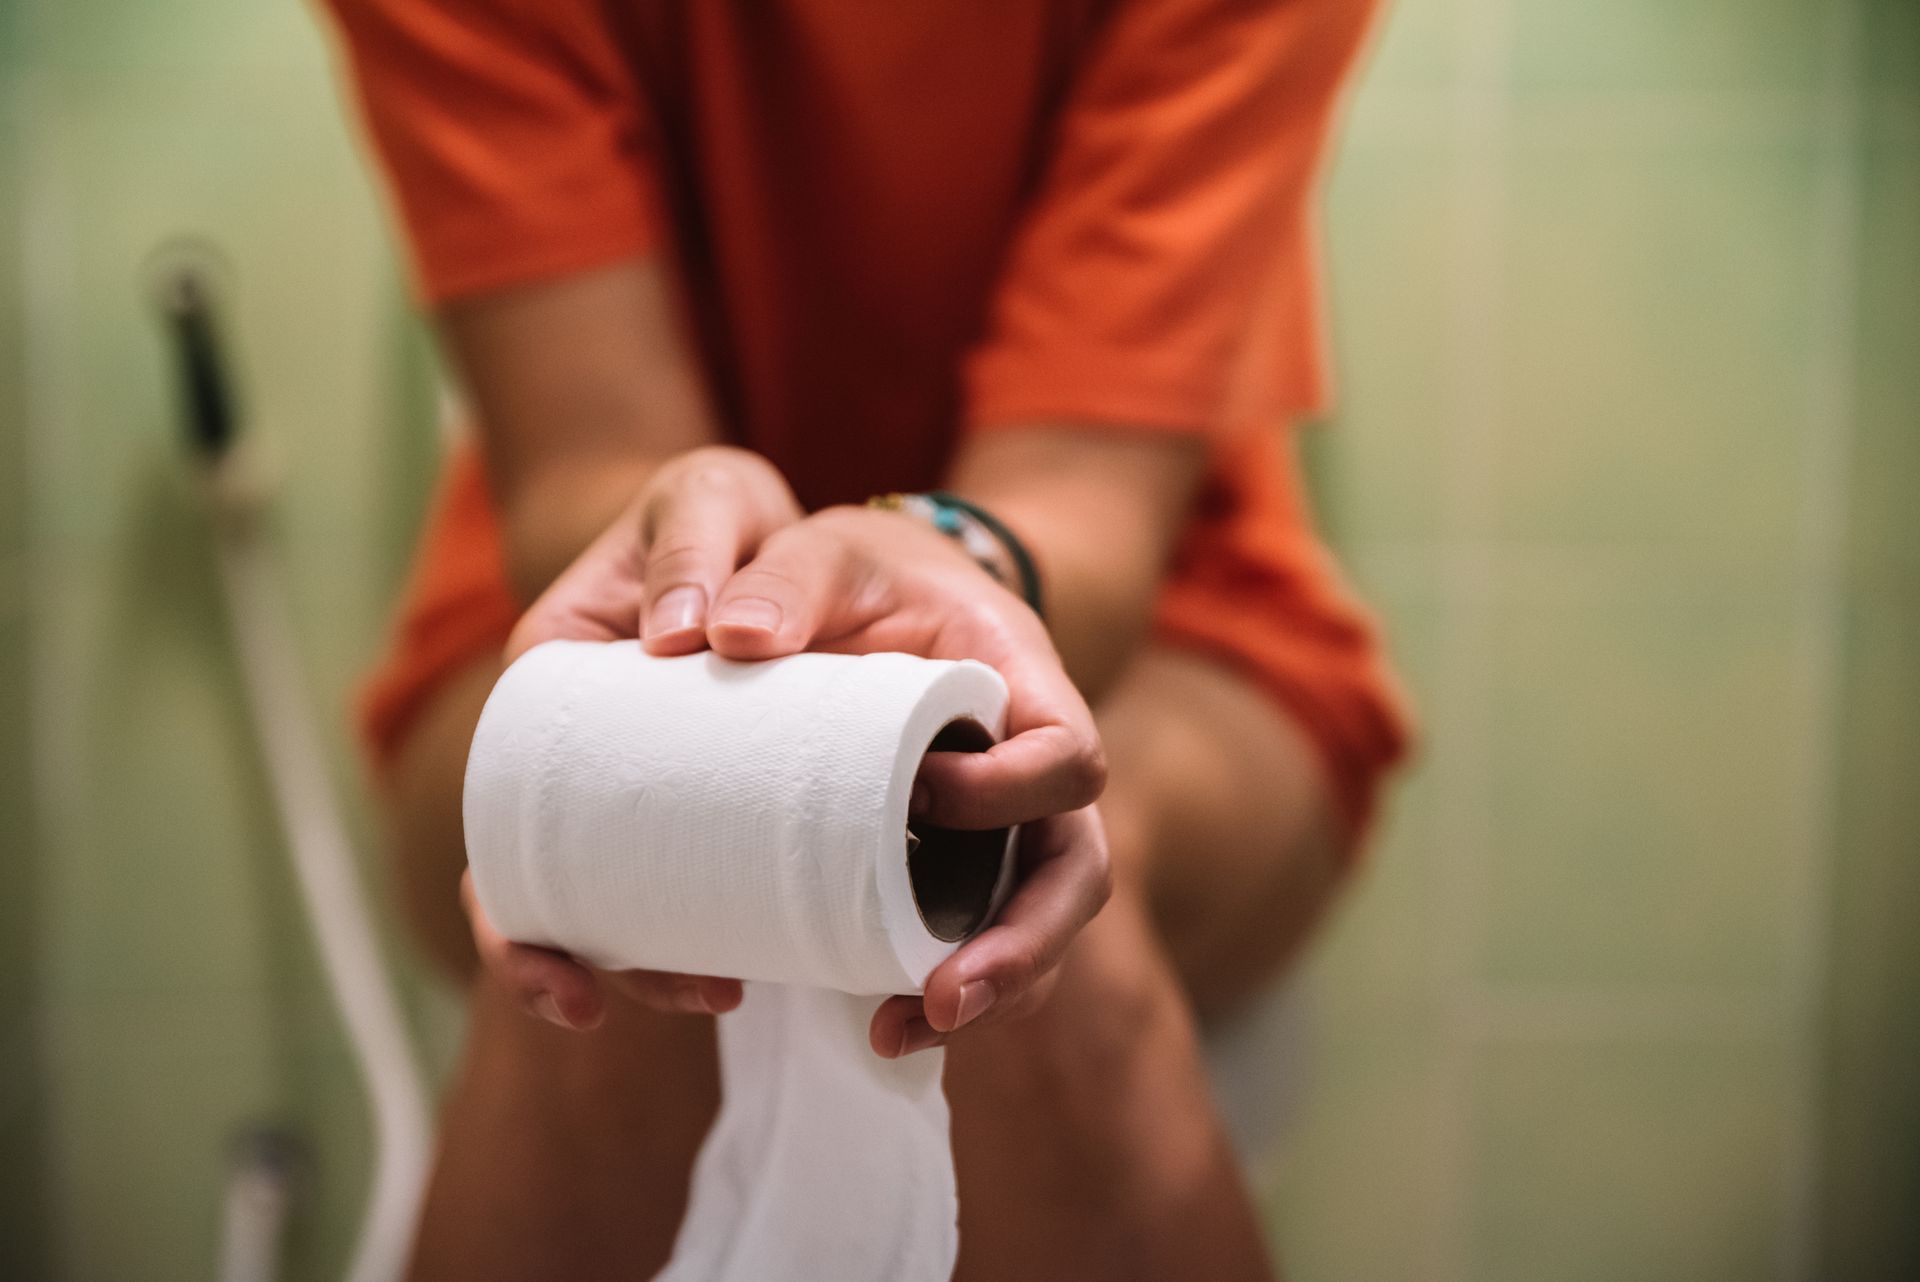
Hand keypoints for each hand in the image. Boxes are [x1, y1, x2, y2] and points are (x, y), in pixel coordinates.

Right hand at [481, 445, 798, 1029]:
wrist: (777, 524)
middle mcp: (578, 746)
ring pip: (612, 892)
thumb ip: (691, 547)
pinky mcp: (702, 796)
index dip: (512, 906)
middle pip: (538, 879)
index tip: (571, 970)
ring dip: (651, 963)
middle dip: (572, 962)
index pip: (496, 804)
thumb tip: (682, 637)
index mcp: (551, 678)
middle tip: (658, 998)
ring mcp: (636, 781)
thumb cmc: (718, 510)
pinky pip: (687, 875)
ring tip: (723, 989)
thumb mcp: (705, 502)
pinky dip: (709, 924)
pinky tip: (756, 959)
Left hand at [697, 505, 1110, 1056]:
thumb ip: (782, 577)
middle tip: (944, 997)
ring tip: (898, 1034)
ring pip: (1035, 929)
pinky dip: (940, 993)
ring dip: (986, 995)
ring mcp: (1001, 829)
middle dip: (1025, 945)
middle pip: (1075, 873)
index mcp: (1026, 684)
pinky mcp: (953, 868)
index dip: (1016, 787)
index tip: (927, 787)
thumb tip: (727, 641)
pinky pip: (975, 943)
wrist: (857, 596)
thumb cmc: (853, 570)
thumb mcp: (822, 550)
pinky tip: (877, 1026)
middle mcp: (1029, 768)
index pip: (1070, 755)